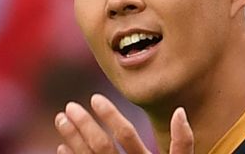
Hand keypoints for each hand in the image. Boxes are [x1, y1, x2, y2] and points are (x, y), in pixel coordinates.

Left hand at [55, 93, 193, 153]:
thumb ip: (183, 143)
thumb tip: (179, 111)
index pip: (127, 135)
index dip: (111, 116)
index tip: (95, 98)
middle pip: (102, 147)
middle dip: (84, 125)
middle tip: (70, 107)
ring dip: (72, 138)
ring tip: (61, 119)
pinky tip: (63, 146)